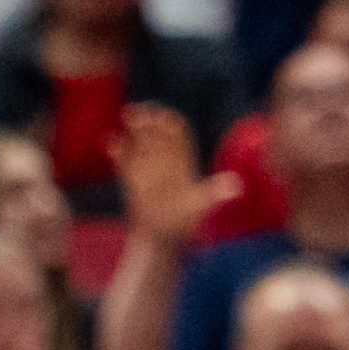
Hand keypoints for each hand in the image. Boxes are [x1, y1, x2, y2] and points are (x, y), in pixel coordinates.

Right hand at [111, 104, 240, 249]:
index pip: (179, 135)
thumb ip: (215, 193)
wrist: (163, 238)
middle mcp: (165, 161)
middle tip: (141, 110)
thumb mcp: (201, 207)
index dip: (171, 124)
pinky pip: (124, 160)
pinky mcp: (132, 179)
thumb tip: (237, 185)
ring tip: (128, 113)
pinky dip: (118, 150)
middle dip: (151, 119)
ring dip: (135, 127)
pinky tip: (111, 141)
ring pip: (141, 141)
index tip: (164, 117)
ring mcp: (147, 168)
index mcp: (183, 162)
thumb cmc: (185, 224)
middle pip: (158, 132)